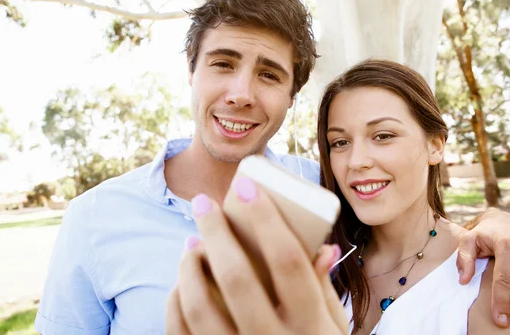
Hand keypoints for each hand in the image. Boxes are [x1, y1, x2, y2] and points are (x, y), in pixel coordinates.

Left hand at [165, 177, 347, 334]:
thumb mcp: (333, 327)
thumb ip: (324, 288)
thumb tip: (323, 244)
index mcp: (311, 325)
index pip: (287, 260)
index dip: (265, 218)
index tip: (247, 188)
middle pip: (237, 276)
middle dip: (216, 231)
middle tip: (203, 203)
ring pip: (200, 305)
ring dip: (190, 265)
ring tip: (192, 241)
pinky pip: (181, 332)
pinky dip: (176, 300)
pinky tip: (182, 281)